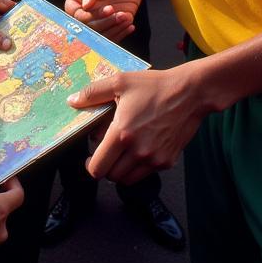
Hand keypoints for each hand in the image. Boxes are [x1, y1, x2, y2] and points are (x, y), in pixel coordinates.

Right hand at [64, 0, 141, 40]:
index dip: (87, 18)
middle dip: (104, 24)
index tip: (105, 8)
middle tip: (117, 13)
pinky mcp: (120, 15)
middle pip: (90, 28)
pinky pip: (118, 31)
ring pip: (104, 34)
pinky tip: (130, 20)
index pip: (75, 15)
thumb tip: (86, 5)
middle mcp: (90, 8)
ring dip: (115, 29)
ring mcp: (105, 14)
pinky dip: (123, 31)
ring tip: (126, 16)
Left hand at [67, 63, 206, 184]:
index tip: (91, 157)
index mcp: (122, 134)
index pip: (98, 168)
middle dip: (105, 166)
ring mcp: (154, 159)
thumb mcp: (119, 82)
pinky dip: (138, 168)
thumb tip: (72, 102)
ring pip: (127, 180)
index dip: (91, 165)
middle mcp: (137, 151)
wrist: (189, 93)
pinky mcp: (167, 161)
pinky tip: (140, 148)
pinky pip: (145, 174)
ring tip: (122, 151)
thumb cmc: (154, 86)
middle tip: (107, 150)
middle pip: (111, 176)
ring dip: (120, 170)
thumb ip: (92, 94)